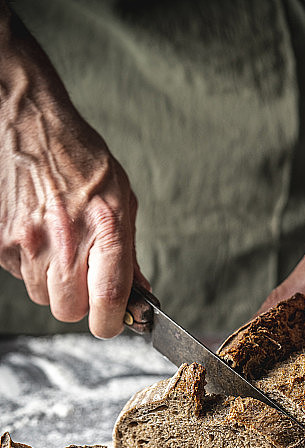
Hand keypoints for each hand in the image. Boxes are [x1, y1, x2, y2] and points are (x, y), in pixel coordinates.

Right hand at [0, 8, 148, 337]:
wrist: (29, 123)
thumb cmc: (82, 160)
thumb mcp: (122, 201)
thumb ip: (129, 254)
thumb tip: (140, 295)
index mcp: (105, 230)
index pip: (107, 303)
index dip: (111, 322)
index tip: (113, 320)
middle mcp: (63, 241)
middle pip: (68, 311)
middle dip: (80, 304)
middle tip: (85, 281)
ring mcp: (26, 243)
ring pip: (42, 296)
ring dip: (54, 284)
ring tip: (60, 249)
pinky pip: (19, 276)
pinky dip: (31, 265)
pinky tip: (40, 235)